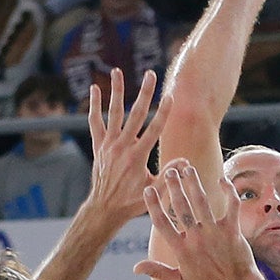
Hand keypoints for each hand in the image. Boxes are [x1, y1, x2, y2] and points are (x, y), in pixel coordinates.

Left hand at [84, 67, 169, 228]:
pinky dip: (95, 106)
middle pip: (136, 115)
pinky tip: (95, 89)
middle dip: (145, 93)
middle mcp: (122, 147)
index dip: (163, 113)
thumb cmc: (132, 202)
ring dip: (117, 91)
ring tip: (117, 71)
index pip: (154, 130)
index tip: (170, 96)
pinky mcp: (99, 146)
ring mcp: (109, 145)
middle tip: (151, 74)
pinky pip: (95, 122)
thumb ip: (169, 176)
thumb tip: (185, 162)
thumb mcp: (154, 192)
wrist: (105, 208)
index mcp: (138, 157)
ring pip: (114, 113)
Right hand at [136, 160, 254, 279]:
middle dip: (174, 187)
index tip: (148, 190)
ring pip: (202, 202)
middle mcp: (197, 239)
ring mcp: (215, 233)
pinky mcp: (232, 229)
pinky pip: (231, 205)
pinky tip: (222, 179)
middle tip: (169, 171)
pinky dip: (228, 191)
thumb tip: (135, 268)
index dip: (154, 206)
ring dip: (194, 183)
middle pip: (181, 207)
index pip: (162, 224)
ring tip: (187, 168)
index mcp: (181, 250)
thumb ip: (158, 271)